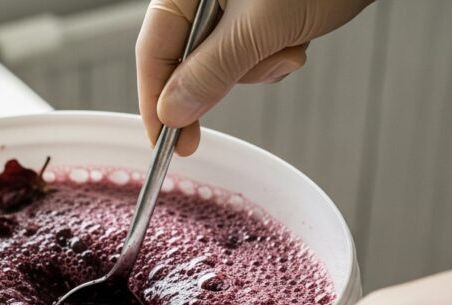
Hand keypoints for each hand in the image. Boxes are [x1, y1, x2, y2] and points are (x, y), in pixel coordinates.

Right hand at [136, 0, 372, 154]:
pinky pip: (252, 53)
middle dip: (221, 82)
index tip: (164, 143)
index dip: (155, 100)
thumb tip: (172, 112)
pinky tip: (298, 38)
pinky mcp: (261, 12)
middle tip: (235, 103)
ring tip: (289, 44)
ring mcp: (233, 4)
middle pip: (187, 60)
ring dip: (258, 68)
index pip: (153, 50)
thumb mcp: (260, 28)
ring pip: (225, 62)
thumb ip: (212, 71)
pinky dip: (275, 56)